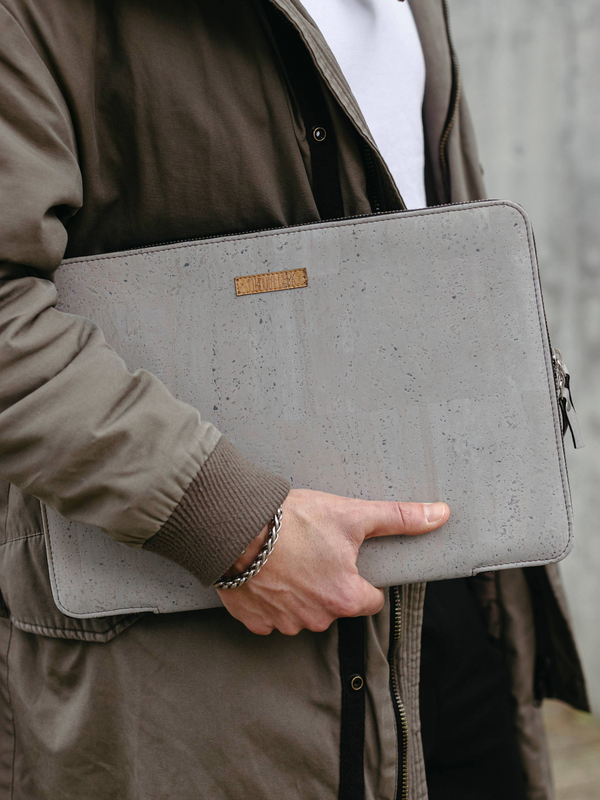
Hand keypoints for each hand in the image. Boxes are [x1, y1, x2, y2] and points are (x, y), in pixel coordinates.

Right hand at [216, 488, 448, 635]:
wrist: (237, 527)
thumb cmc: (294, 522)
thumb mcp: (352, 514)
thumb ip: (398, 518)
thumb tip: (440, 514)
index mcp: (345, 597)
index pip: (370, 600)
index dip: (361, 578)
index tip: (346, 560)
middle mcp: (317, 618)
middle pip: (334, 606)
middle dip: (327, 584)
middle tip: (313, 552)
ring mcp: (283, 622)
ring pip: (302, 612)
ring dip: (298, 592)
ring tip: (287, 559)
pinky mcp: (254, 621)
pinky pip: (270, 617)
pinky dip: (270, 600)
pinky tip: (266, 574)